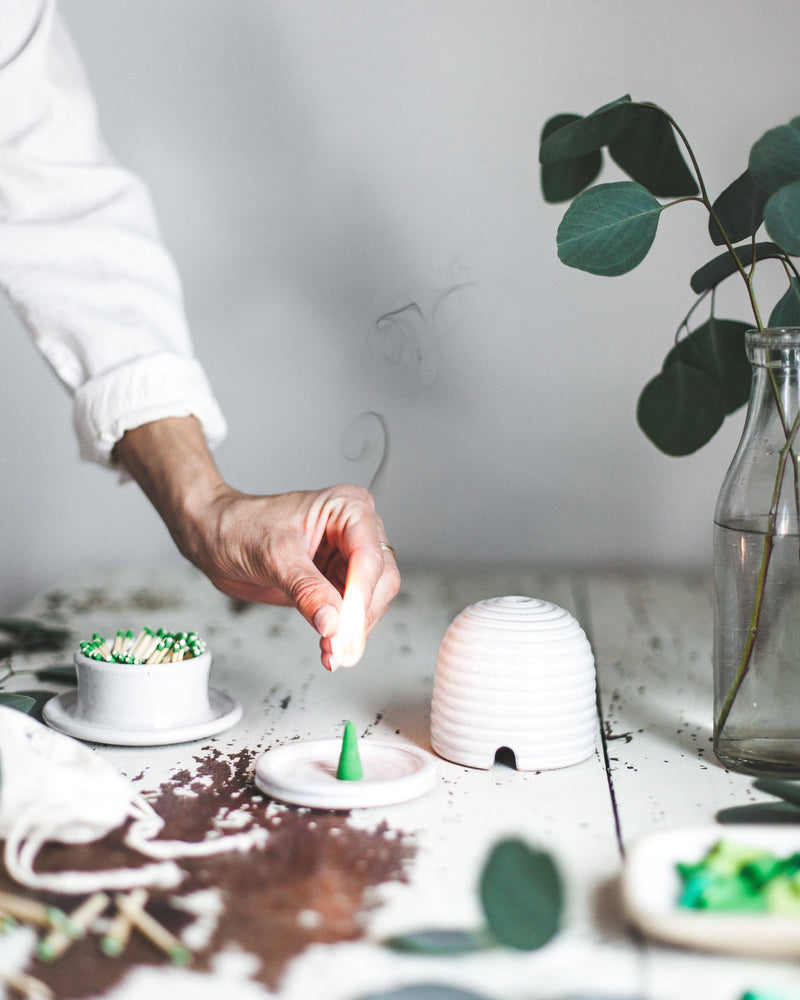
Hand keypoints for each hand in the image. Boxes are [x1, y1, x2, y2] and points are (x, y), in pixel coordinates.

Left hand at [114, 417, 399, 669]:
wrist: (214, 537)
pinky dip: (342, 634)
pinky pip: (351, 614)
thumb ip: (307, 590)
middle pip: (380, 580)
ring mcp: (347, 558)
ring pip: (371, 601)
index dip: (361, 595)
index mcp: (348, 508)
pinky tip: (329, 649)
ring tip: (331, 651)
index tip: (347, 626)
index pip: (369, 556)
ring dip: (353, 630)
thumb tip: (332, 622)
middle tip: (340, 645)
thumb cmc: (239, 527)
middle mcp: (355, 531)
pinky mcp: (335, 582)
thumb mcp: (273, 557)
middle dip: (360, 616)